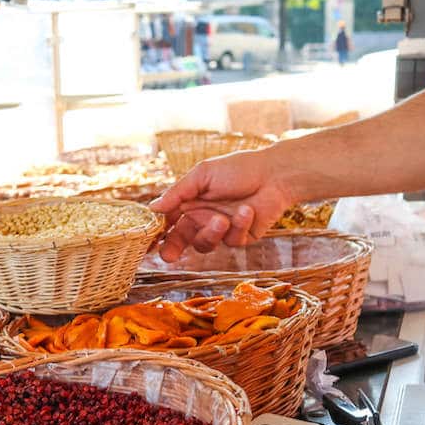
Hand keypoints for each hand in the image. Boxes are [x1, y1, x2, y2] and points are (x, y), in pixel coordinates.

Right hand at [150, 149, 294, 259]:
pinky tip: (247, 210)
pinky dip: (239, 225)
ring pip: (205, 244)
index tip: (149, 242)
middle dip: (172, 249)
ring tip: (222, 219)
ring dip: (211, 233)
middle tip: (168, 255)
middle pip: (181, 240)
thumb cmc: (238, 169)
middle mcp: (203, 218)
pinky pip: (231, 241)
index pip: (168, 221)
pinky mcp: (240, 237)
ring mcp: (221, 230)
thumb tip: (152, 208)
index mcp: (191, 202)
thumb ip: (177, 193)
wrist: (275, 174)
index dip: (158, 232)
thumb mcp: (203, 175)